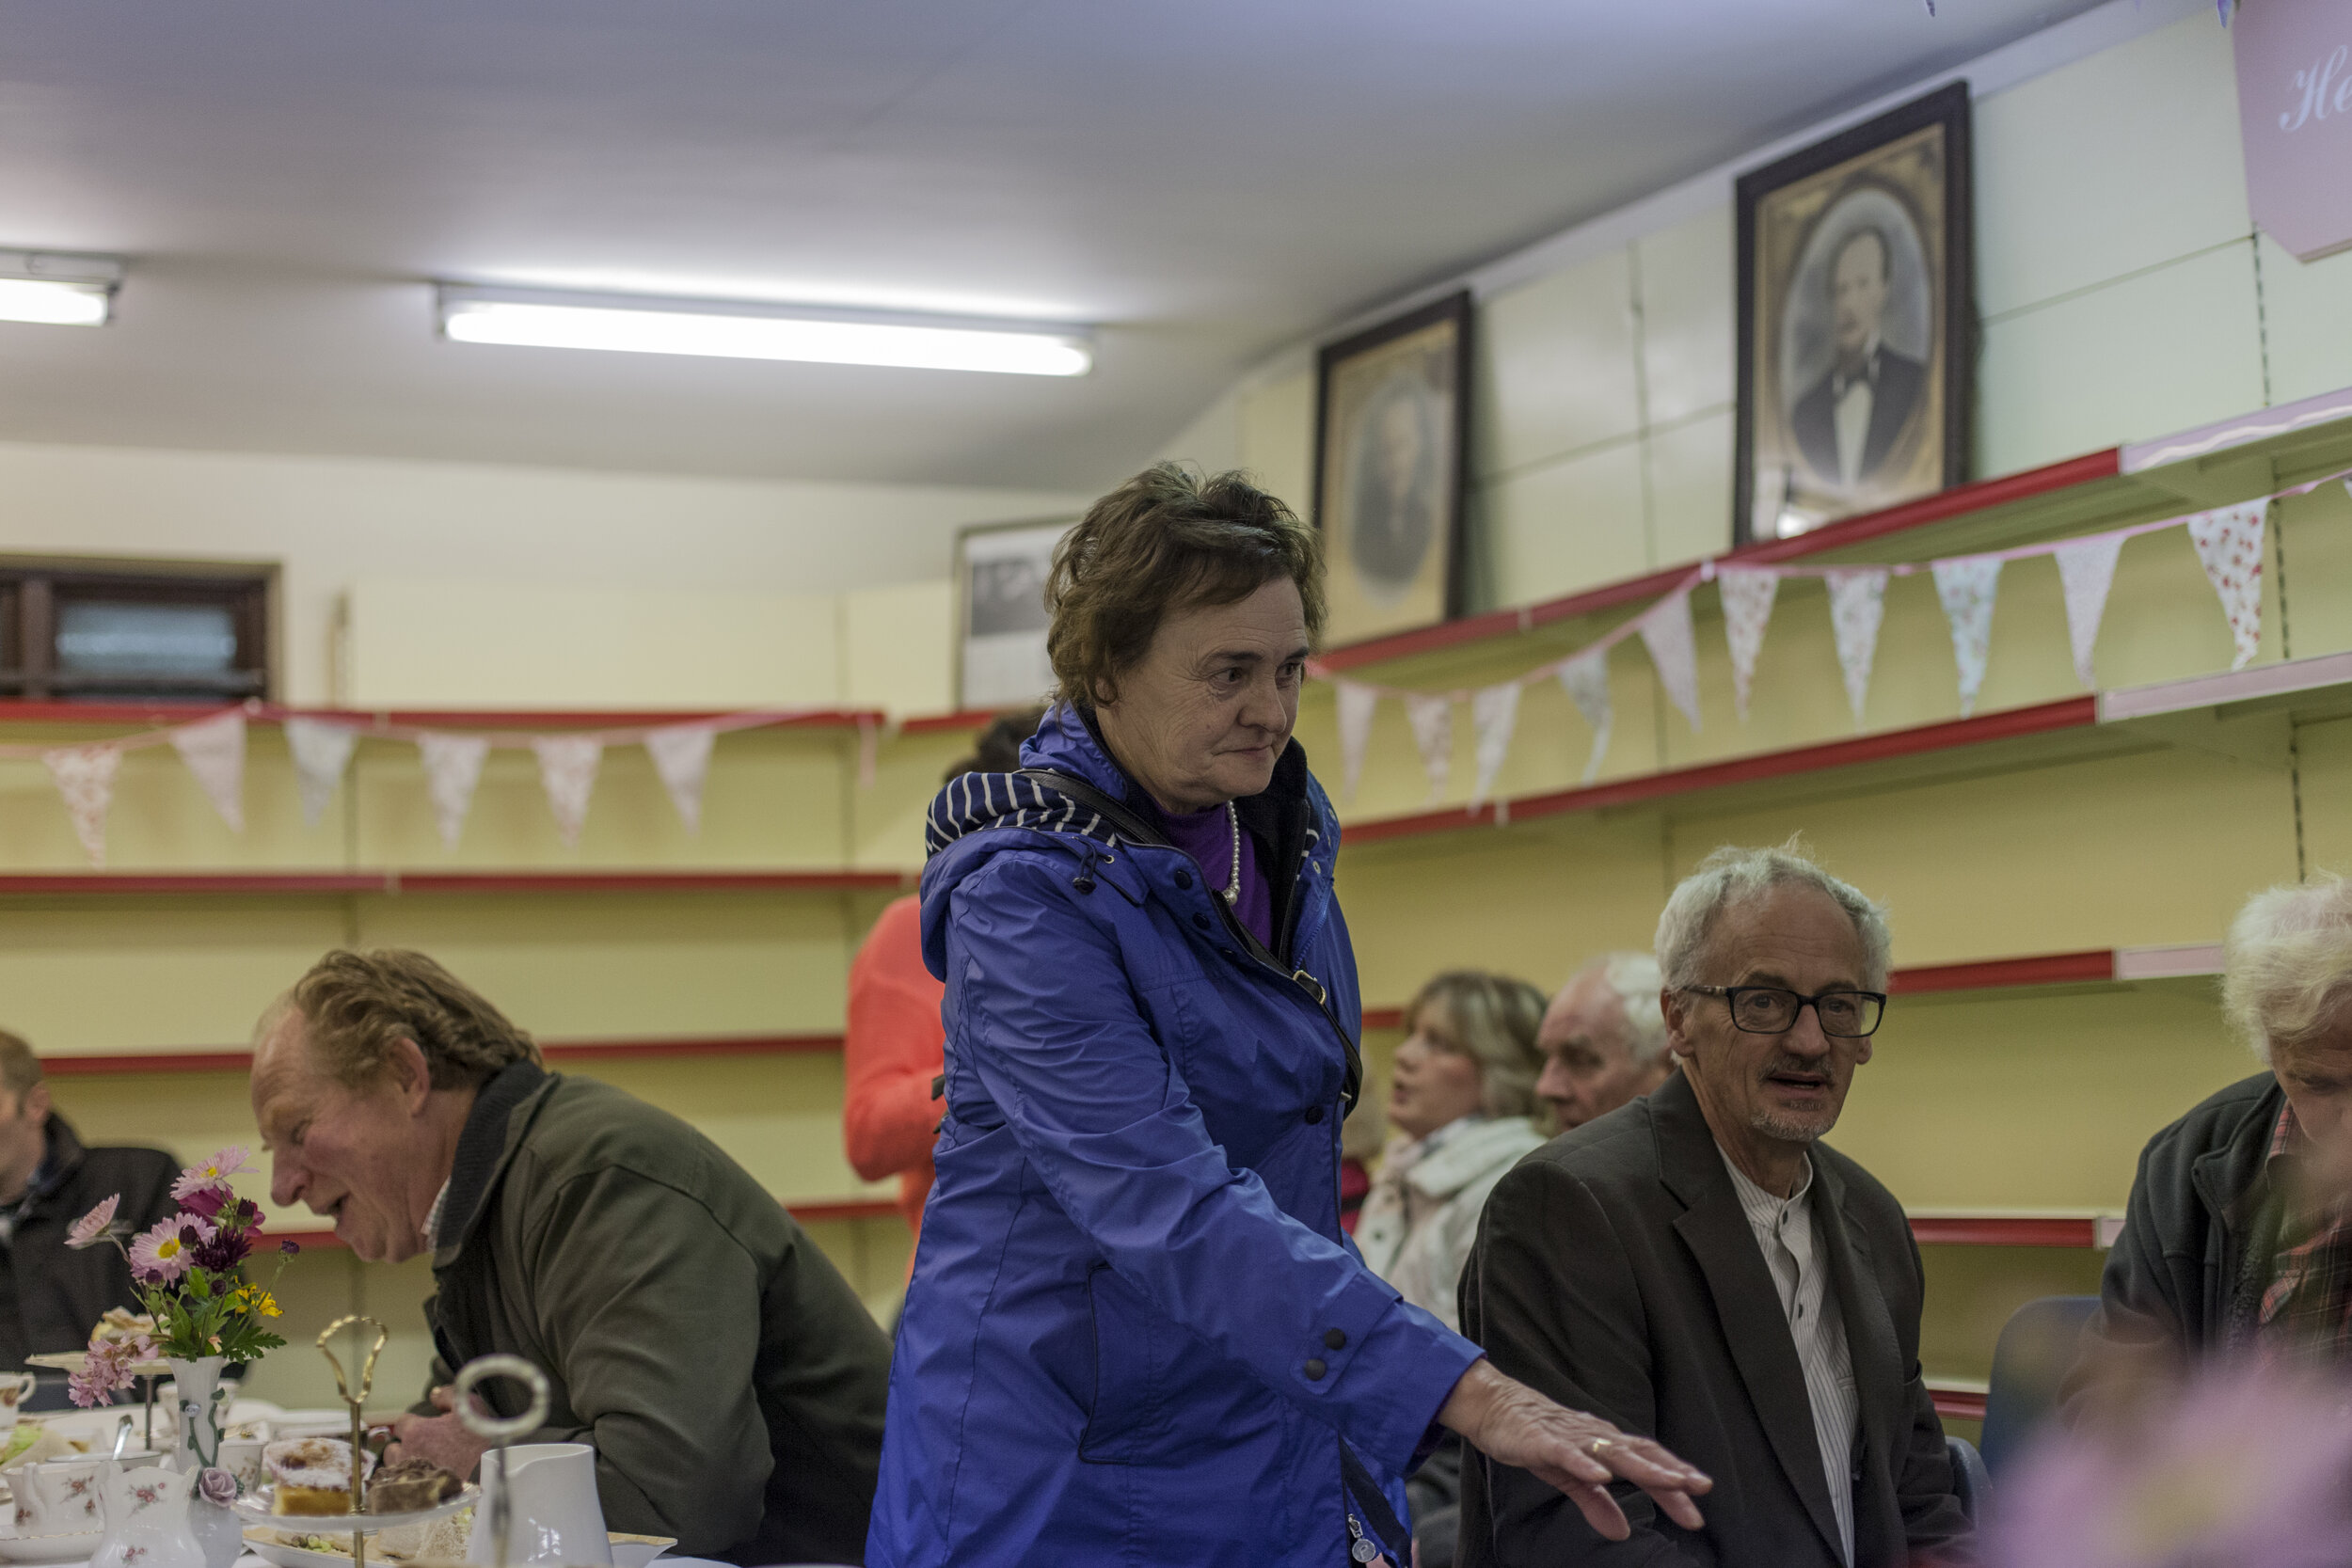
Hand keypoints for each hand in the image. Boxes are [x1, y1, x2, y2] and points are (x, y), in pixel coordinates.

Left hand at [383, 1386, 494, 1481]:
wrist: (488, 1468)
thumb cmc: (476, 1435)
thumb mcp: (468, 1404)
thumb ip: (448, 1394)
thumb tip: (434, 1394)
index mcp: (417, 1431)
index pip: (400, 1423)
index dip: (411, 1423)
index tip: (421, 1427)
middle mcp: (408, 1452)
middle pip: (391, 1449)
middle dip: (401, 1447)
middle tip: (417, 1447)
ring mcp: (410, 1474)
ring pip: (394, 1468)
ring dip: (401, 1464)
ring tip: (416, 1463)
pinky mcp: (416, 1490)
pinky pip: (401, 1485)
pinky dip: (407, 1481)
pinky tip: (421, 1478)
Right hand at [1437, 1360, 1709, 1540]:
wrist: (1495, 1408)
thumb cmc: (1537, 1438)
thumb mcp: (1571, 1478)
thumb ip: (1597, 1503)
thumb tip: (1623, 1533)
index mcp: (1605, 1445)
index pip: (1647, 1462)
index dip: (1673, 1482)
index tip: (1698, 1508)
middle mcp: (1596, 1437)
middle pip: (1640, 1454)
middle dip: (1671, 1473)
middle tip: (1701, 1489)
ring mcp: (1571, 1437)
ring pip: (1612, 1451)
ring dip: (1643, 1466)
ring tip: (1670, 1482)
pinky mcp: (1543, 1440)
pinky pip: (1567, 1453)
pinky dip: (1586, 1463)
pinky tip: (1602, 1474)